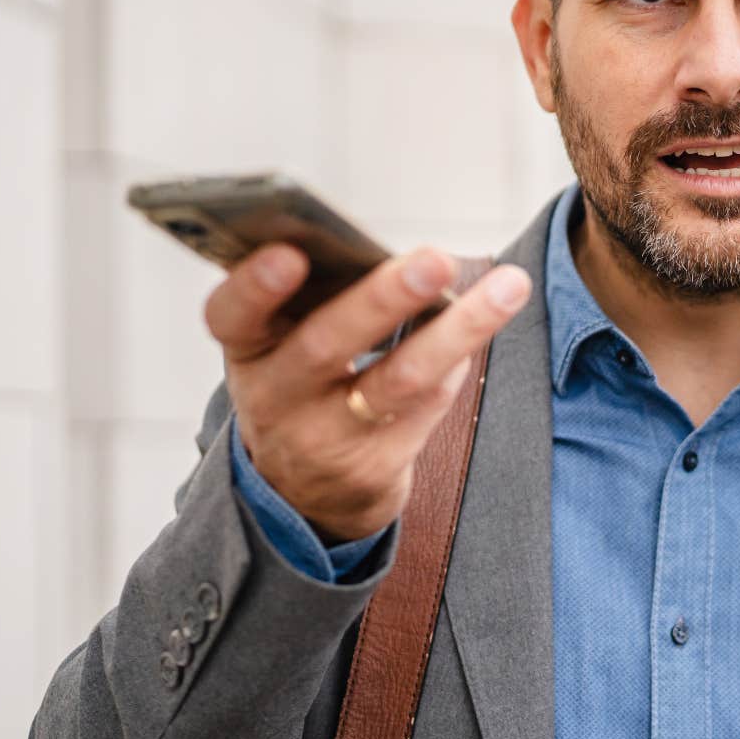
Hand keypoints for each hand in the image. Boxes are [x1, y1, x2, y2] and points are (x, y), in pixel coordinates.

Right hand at [204, 244, 530, 541]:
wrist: (303, 491)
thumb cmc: (301, 381)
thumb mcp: (281, 346)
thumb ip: (313, 298)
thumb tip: (389, 247)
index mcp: (247, 349)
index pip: (231, 316)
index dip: (254, 287)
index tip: (288, 253)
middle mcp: (275, 399)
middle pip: (326, 345)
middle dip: (383, 299)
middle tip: (436, 258)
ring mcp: (324, 440)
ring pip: (398, 380)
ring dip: (459, 330)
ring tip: (508, 286)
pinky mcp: (374, 469)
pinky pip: (426, 406)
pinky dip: (457, 359)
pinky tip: (484, 320)